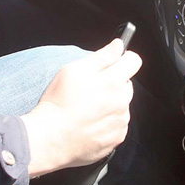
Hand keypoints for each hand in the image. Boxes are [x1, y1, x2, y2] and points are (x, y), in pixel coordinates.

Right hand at [21, 39, 141, 176]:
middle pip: (126, 83)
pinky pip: (117, 123)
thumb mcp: (75, 69)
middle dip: (114, 82)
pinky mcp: (117, 137)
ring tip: (87, 108)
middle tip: (91, 88)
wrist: (51, 138)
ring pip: (122, 104)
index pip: (134, 61)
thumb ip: (102, 56)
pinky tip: (90, 122)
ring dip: (111, 103)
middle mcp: (122, 100)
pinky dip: (108, 121)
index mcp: (113, 81)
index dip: (124, 58)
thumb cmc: (59, 102)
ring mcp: (120, 120)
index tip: (116, 60)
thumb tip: (118, 45)